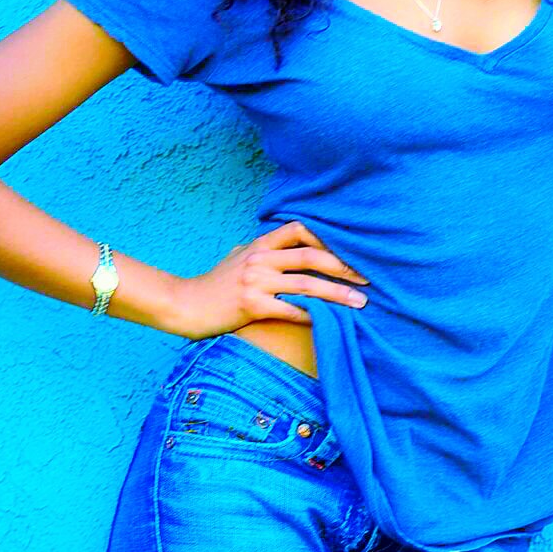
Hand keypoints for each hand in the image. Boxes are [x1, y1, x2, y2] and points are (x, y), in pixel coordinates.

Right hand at [175, 220, 369, 338]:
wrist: (185, 305)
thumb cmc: (214, 285)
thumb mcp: (237, 257)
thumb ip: (262, 250)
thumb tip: (284, 247)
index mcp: (260, 245)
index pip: (299, 230)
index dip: (327, 239)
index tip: (350, 251)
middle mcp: (260, 259)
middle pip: (311, 257)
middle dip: (343, 267)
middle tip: (367, 278)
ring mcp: (256, 282)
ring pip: (307, 285)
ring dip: (338, 294)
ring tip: (361, 302)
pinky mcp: (252, 306)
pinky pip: (292, 310)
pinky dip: (314, 315)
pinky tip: (332, 322)